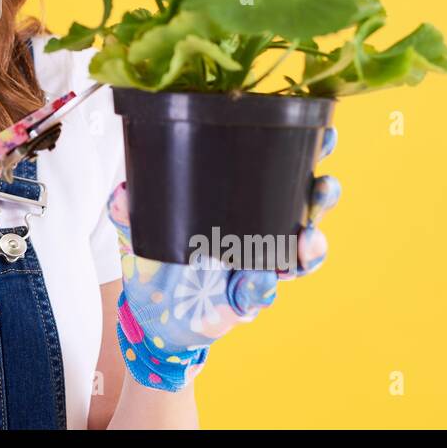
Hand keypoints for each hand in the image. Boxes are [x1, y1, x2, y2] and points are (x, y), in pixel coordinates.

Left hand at [107, 127, 342, 390]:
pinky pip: (262, 294)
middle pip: (306, 210)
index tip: (325, 135)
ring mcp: (260, 266)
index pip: (281, 170)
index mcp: (241, 200)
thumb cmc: (156, 256)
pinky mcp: (245, 301)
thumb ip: (129, 209)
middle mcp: (260, 230)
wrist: (150, 313)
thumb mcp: (139, 225)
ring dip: (311, 245)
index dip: (308, 151)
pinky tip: (259, 279)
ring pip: (300, 255)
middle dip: (323, 197)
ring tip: (306, 237)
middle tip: (324, 186)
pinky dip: (261, 287)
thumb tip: (121, 192)